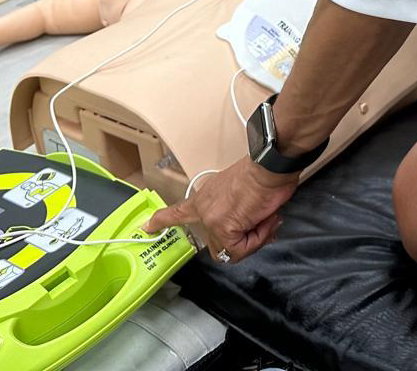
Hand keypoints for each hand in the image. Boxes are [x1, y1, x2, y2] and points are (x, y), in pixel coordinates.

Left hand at [147, 159, 296, 263]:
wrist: (269, 165)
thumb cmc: (262, 175)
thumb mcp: (241, 193)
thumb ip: (236, 212)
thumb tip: (250, 228)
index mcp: (205, 198)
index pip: (178, 212)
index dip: (162, 220)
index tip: (147, 227)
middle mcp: (204, 208)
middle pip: (219, 245)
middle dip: (244, 241)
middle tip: (261, 222)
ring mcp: (211, 218)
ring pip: (233, 250)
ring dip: (254, 239)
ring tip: (264, 217)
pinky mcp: (223, 226)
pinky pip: (241, 249)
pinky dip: (258, 239)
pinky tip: (264, 219)